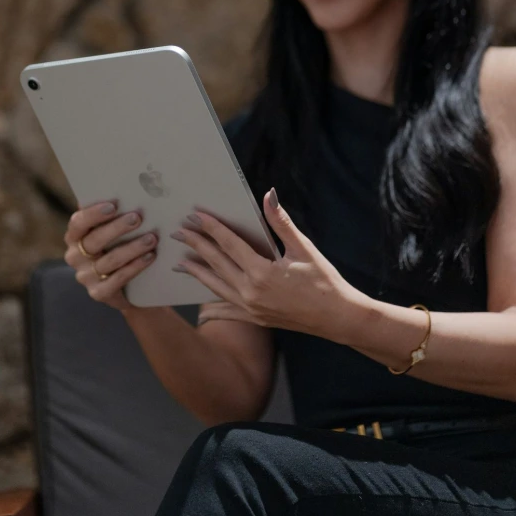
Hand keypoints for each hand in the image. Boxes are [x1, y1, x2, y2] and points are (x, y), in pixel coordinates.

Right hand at [64, 201, 158, 310]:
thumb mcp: (110, 231)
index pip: (78, 223)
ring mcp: (85, 277)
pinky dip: (135, 267)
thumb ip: (112, 214)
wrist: (127, 286)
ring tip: (151, 238)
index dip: (94, 214)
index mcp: (74, 236)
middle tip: (138, 218)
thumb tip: (127, 190)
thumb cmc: (117, 246)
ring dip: (132, 248)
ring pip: (109, 261)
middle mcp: (75, 257)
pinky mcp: (99, 293)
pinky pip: (117, 279)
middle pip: (94, 241)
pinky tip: (150, 257)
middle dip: (117, 228)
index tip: (114, 205)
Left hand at [172, 189, 357, 340]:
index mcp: (262, 272)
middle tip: (178, 232)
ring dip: (197, 272)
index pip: (229, 244)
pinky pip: (228, 310)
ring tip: (180, 261)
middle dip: (196, 245)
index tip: (195, 215)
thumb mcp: (303, 247)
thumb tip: (268, 195)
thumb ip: (281, 222)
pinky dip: (212, 305)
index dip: (211, 228)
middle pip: (217, 263)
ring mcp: (251, 308)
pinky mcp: (256, 319)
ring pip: (216, 286)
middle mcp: (251, 292)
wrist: (337, 317)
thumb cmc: (323, 281)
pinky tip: (200, 306)